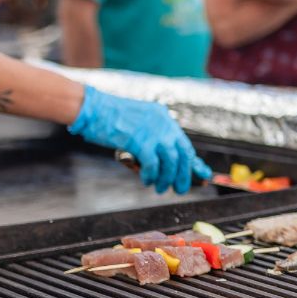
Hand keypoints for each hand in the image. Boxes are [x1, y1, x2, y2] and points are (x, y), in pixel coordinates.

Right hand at [68, 86, 211, 193]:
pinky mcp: (139, 140)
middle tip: (180, 189)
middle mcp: (163, 124)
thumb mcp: (138, 124)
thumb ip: (150, 140)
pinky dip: (151, 175)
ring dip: (167, 178)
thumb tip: (159, 164)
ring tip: (161, 189)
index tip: (203, 175)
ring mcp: (153, 131)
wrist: (93, 108)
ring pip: (171, 161)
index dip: (195, 163)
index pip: (185, 144)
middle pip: (183, 154)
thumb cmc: (110, 119)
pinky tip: (146, 181)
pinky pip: (152, 164)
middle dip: (184, 175)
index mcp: (164, 119)